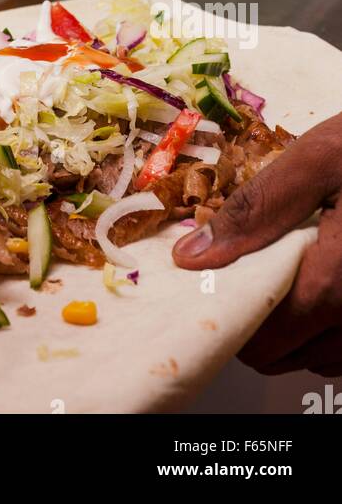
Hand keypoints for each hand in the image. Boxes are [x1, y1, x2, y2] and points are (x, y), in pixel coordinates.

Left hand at [173, 113, 341, 375]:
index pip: (262, 337)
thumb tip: (192, 256)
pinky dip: (330, 330)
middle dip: (258, 319)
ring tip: (286, 271)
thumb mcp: (318, 160)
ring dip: (294, 329)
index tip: (214, 279)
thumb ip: (257, 210)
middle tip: (247, 269)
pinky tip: (323, 284)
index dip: (229, 312)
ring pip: (322, 359)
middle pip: (287, 356)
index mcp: (339, 281)